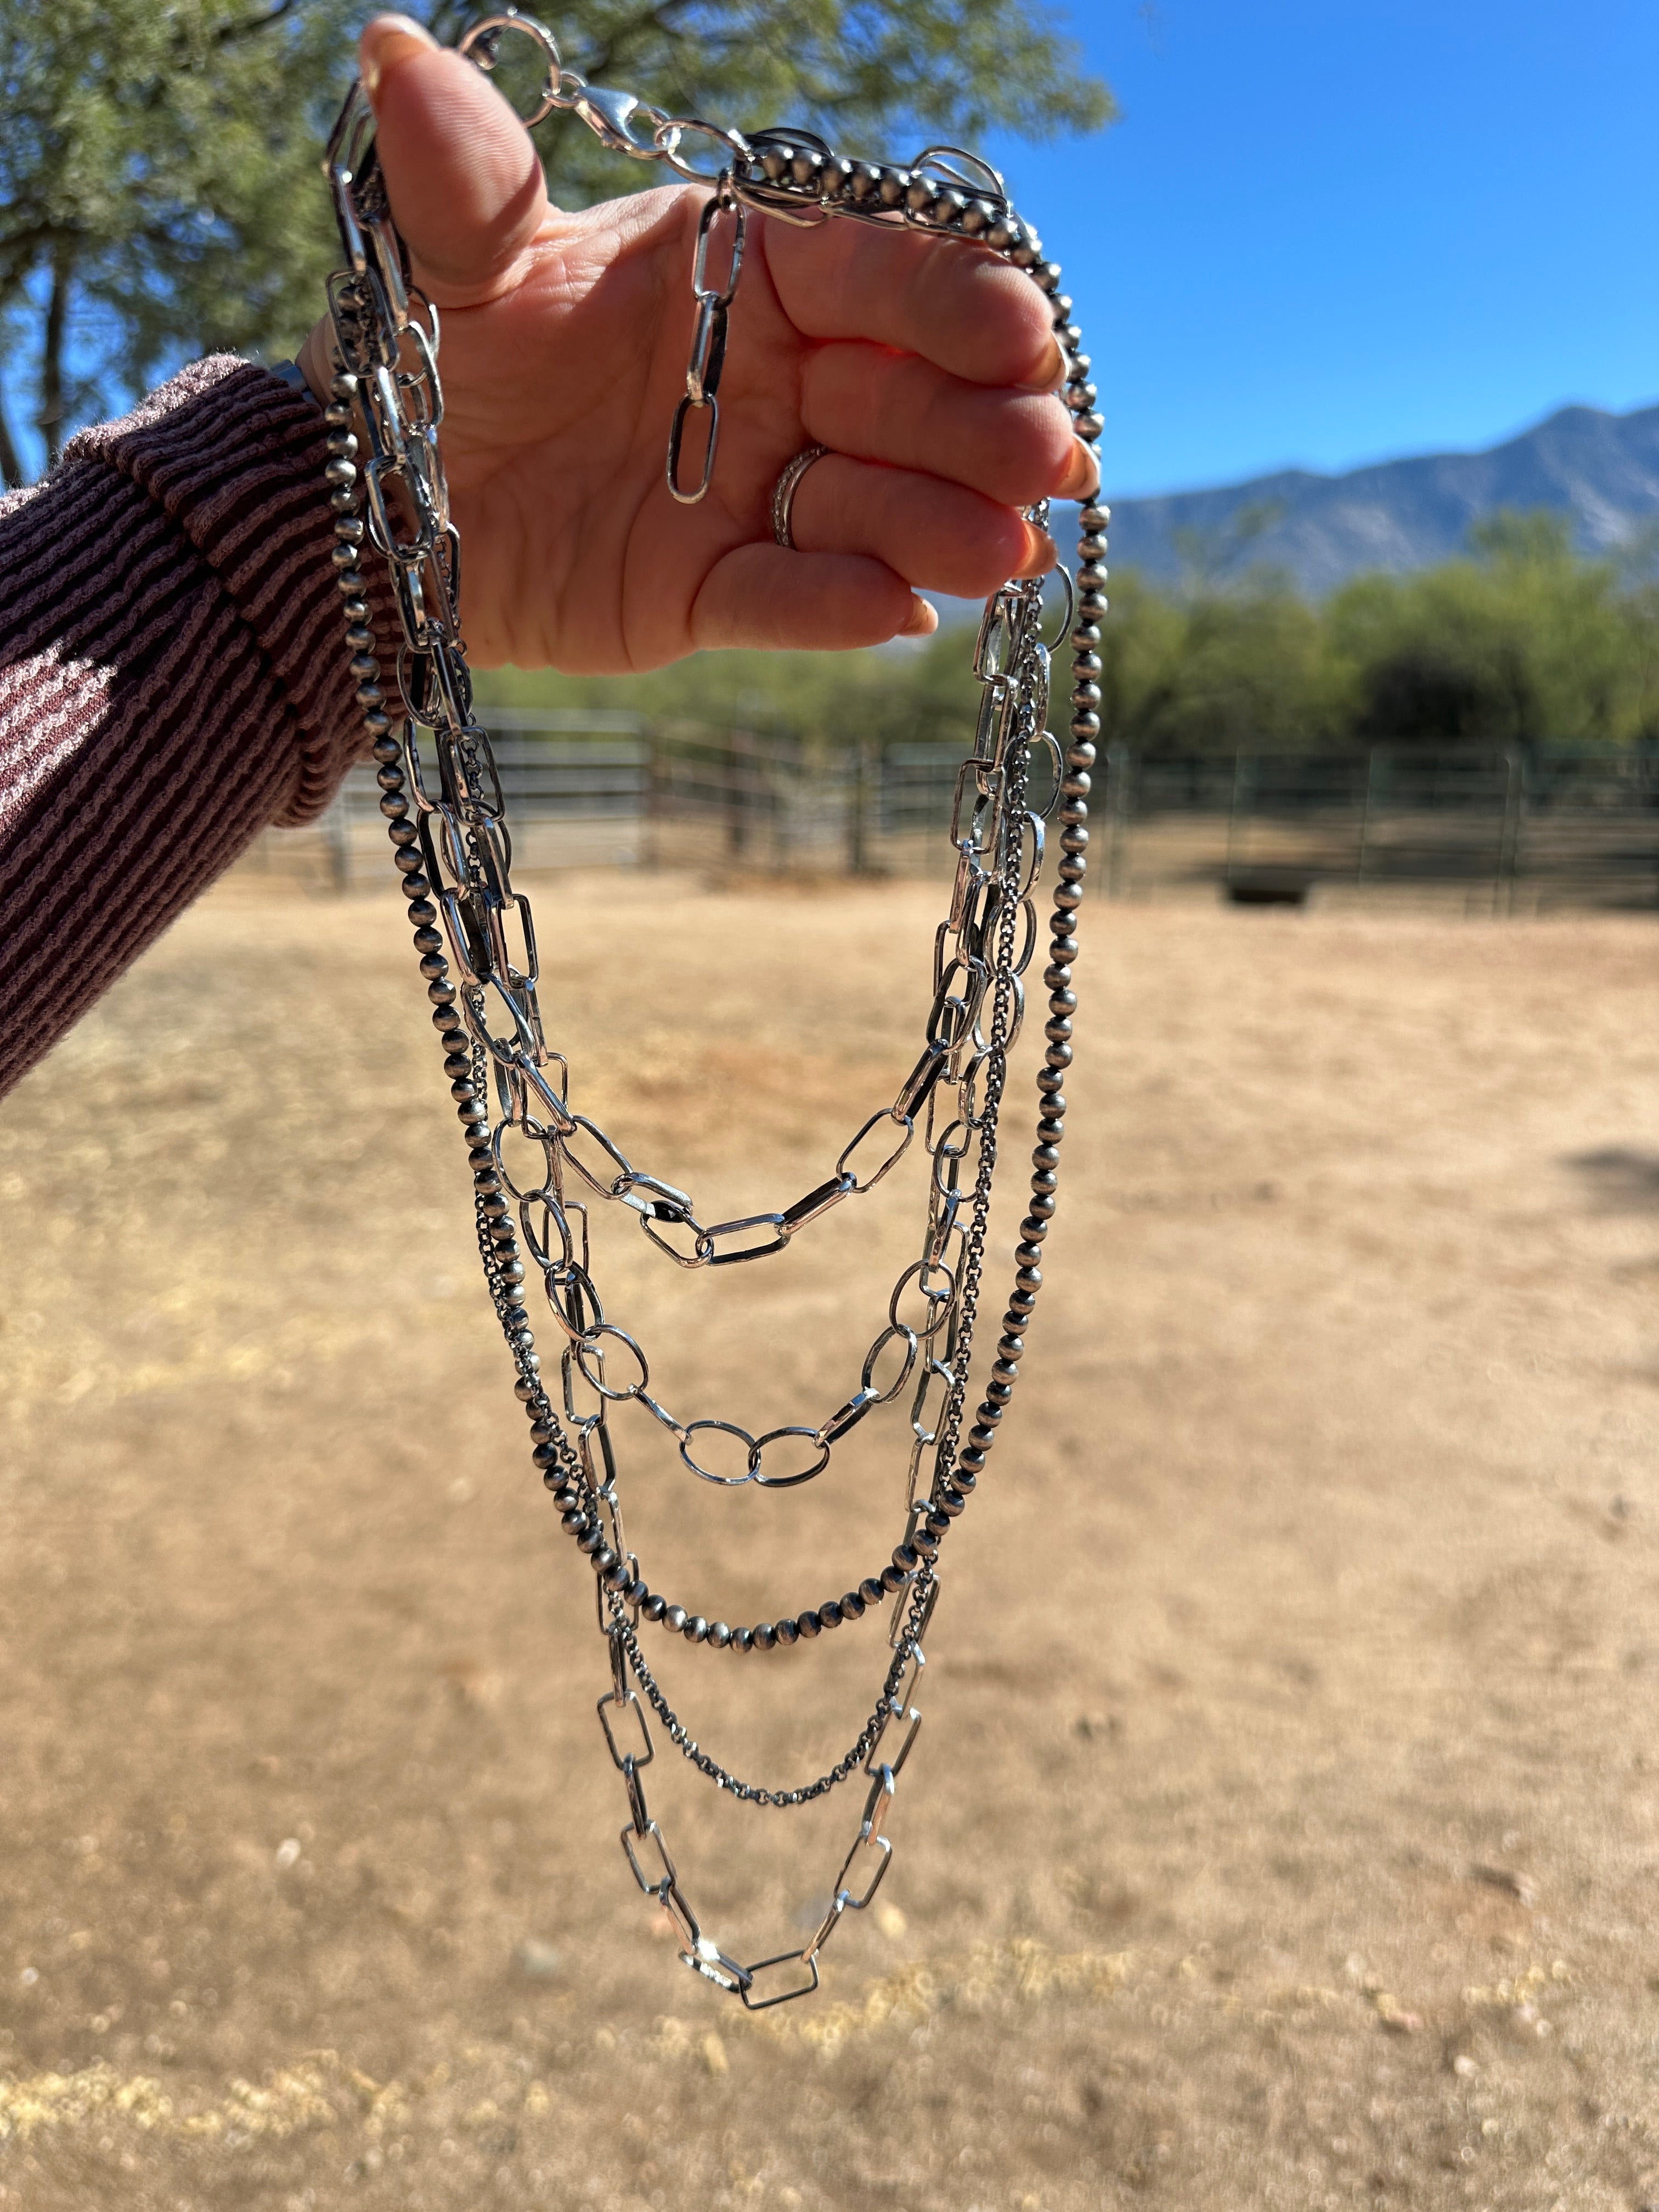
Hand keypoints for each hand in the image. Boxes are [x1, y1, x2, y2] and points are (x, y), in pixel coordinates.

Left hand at [299, 15, 1097, 672]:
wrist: (376, 497)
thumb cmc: (432, 354)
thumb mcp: (447, 259)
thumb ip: (462, 176)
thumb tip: (397, 53)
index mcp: (741, 272)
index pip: (868, 270)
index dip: (949, 299)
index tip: (1017, 325)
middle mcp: (774, 379)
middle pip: (904, 396)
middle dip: (980, 425)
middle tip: (1045, 454)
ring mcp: (754, 493)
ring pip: (868, 507)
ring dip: (940, 527)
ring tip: (1007, 555)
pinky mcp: (713, 594)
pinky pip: (786, 599)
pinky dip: (838, 607)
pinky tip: (899, 617)